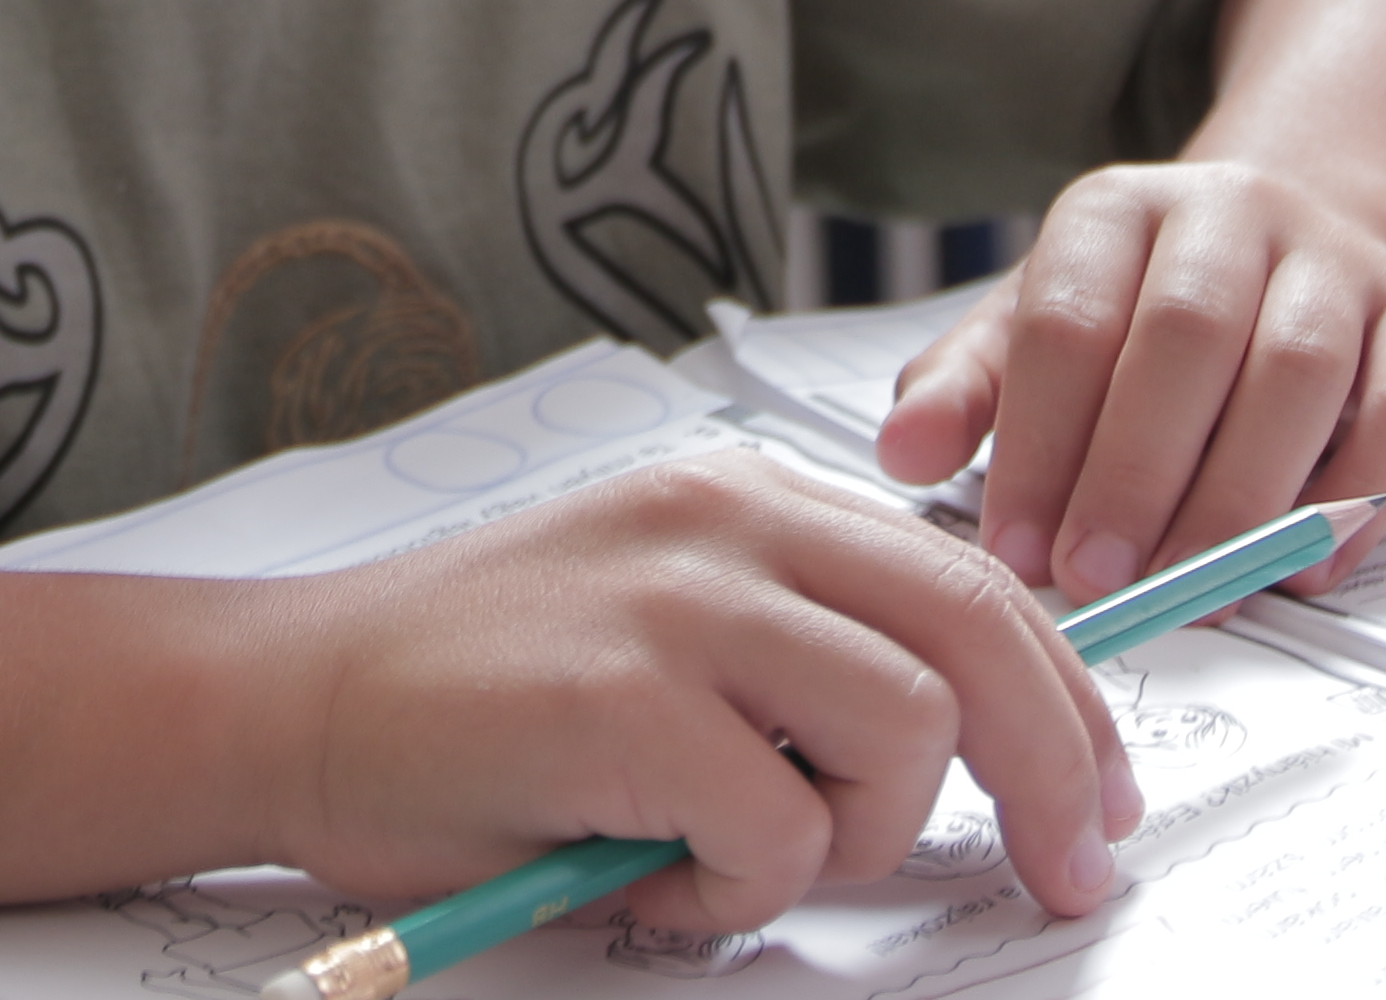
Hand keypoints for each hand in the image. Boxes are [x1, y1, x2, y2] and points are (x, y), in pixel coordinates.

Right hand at [249, 449, 1134, 935]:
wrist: (287, 698)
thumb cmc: (473, 692)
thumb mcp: (661, 619)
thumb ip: (793, 641)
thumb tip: (967, 731)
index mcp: (743, 494)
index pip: (970, 576)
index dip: (1064, 696)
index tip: (1097, 793)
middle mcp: (722, 519)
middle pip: (978, 630)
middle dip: (1055, 768)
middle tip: (1068, 873)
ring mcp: (674, 600)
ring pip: (902, 731)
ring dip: (850, 837)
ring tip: (735, 859)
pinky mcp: (623, 699)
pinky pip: (780, 830)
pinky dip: (734, 891)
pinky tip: (645, 875)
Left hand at [877, 160, 1385, 607]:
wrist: (1286, 239)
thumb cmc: (1138, 312)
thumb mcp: (1035, 326)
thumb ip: (967, 390)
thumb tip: (901, 455)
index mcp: (1117, 208)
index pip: (1068, 317)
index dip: (1040, 442)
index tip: (1018, 550)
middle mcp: (1232, 212)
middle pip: (1186, 336)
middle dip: (1135, 474)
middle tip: (1099, 581)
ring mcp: (1337, 262)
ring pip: (1299, 370)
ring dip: (1241, 497)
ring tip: (1192, 592)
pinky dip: (1357, 498)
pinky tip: (1302, 569)